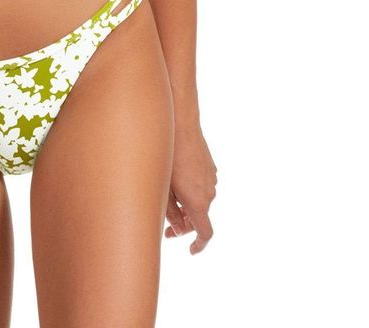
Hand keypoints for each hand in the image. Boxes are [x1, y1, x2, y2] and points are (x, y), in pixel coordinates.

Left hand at [164, 121, 217, 254]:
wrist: (181, 125)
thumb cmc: (168, 157)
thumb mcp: (164, 188)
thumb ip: (171, 212)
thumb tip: (177, 229)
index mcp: (198, 202)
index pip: (205, 233)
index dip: (199, 245)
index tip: (190, 250)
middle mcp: (209, 193)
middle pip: (200, 218)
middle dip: (185, 224)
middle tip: (167, 227)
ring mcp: (211, 179)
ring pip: (201, 201)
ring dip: (188, 206)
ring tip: (168, 199)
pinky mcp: (210, 167)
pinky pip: (202, 186)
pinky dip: (193, 191)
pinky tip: (177, 182)